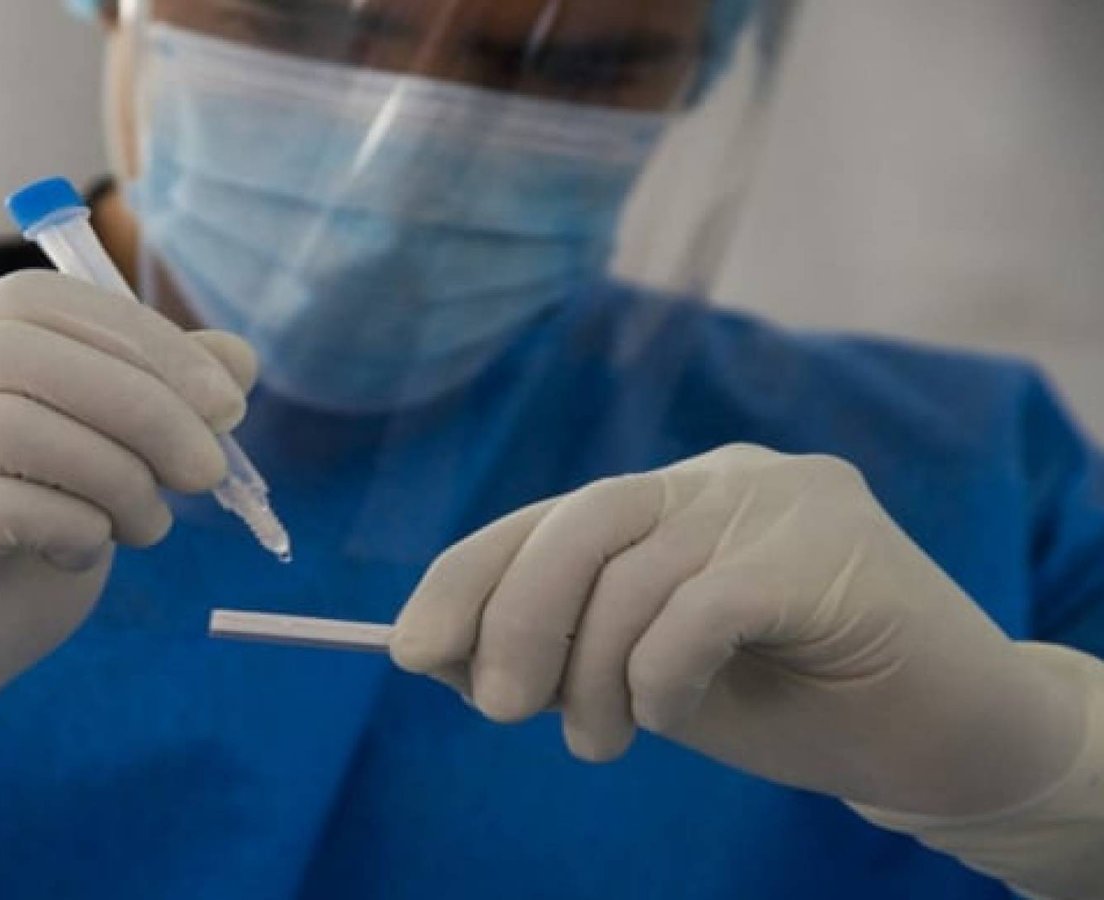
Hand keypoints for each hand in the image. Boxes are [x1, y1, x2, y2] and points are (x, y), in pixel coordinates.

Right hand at [0, 270, 255, 745]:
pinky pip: (8, 505)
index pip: (35, 299)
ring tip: (150, 524)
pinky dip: (78, 524)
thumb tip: (238, 360)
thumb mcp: (76, 480)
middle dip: (145, 398)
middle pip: (27, 345)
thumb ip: (138, 415)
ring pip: (18, 421)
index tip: (224, 396)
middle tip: (209, 466)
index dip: (140, 334)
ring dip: (119, 470)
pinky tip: (84, 554)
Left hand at [392, 444, 1085, 816]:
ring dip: (591, 672)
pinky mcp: (827, 545)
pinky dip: (661, 673)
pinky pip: (698, 606)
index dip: (470, 577)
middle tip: (497, 710)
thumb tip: (435, 651)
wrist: (944, 739)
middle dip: (513, 619)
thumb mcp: (643, 681)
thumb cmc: (788, 705)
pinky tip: (674, 715)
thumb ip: (558, 653)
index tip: (409, 649)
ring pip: (632, 571)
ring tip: (600, 744)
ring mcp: (780, 499)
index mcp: (674, 498)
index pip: (549, 518)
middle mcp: (723, 476)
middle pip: (579, 522)